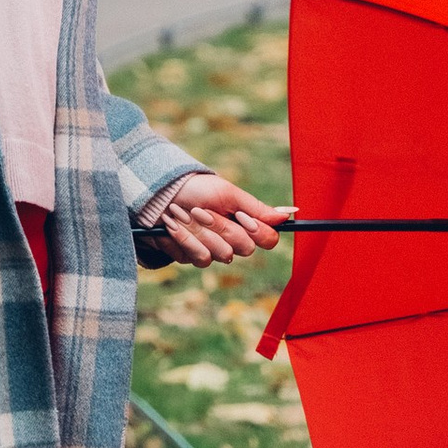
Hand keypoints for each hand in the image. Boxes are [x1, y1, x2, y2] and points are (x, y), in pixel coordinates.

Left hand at [155, 172, 293, 266]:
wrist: (160, 194)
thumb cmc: (196, 189)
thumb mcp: (227, 193)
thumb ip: (256, 208)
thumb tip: (287, 215)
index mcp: (245, 223)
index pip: (268, 239)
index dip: (257, 231)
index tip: (241, 216)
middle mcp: (232, 239)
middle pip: (244, 248)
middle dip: (221, 227)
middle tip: (201, 210)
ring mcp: (213, 250)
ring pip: (222, 255)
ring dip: (200, 231)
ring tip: (183, 214)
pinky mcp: (193, 258)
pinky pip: (200, 258)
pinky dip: (185, 239)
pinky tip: (173, 226)